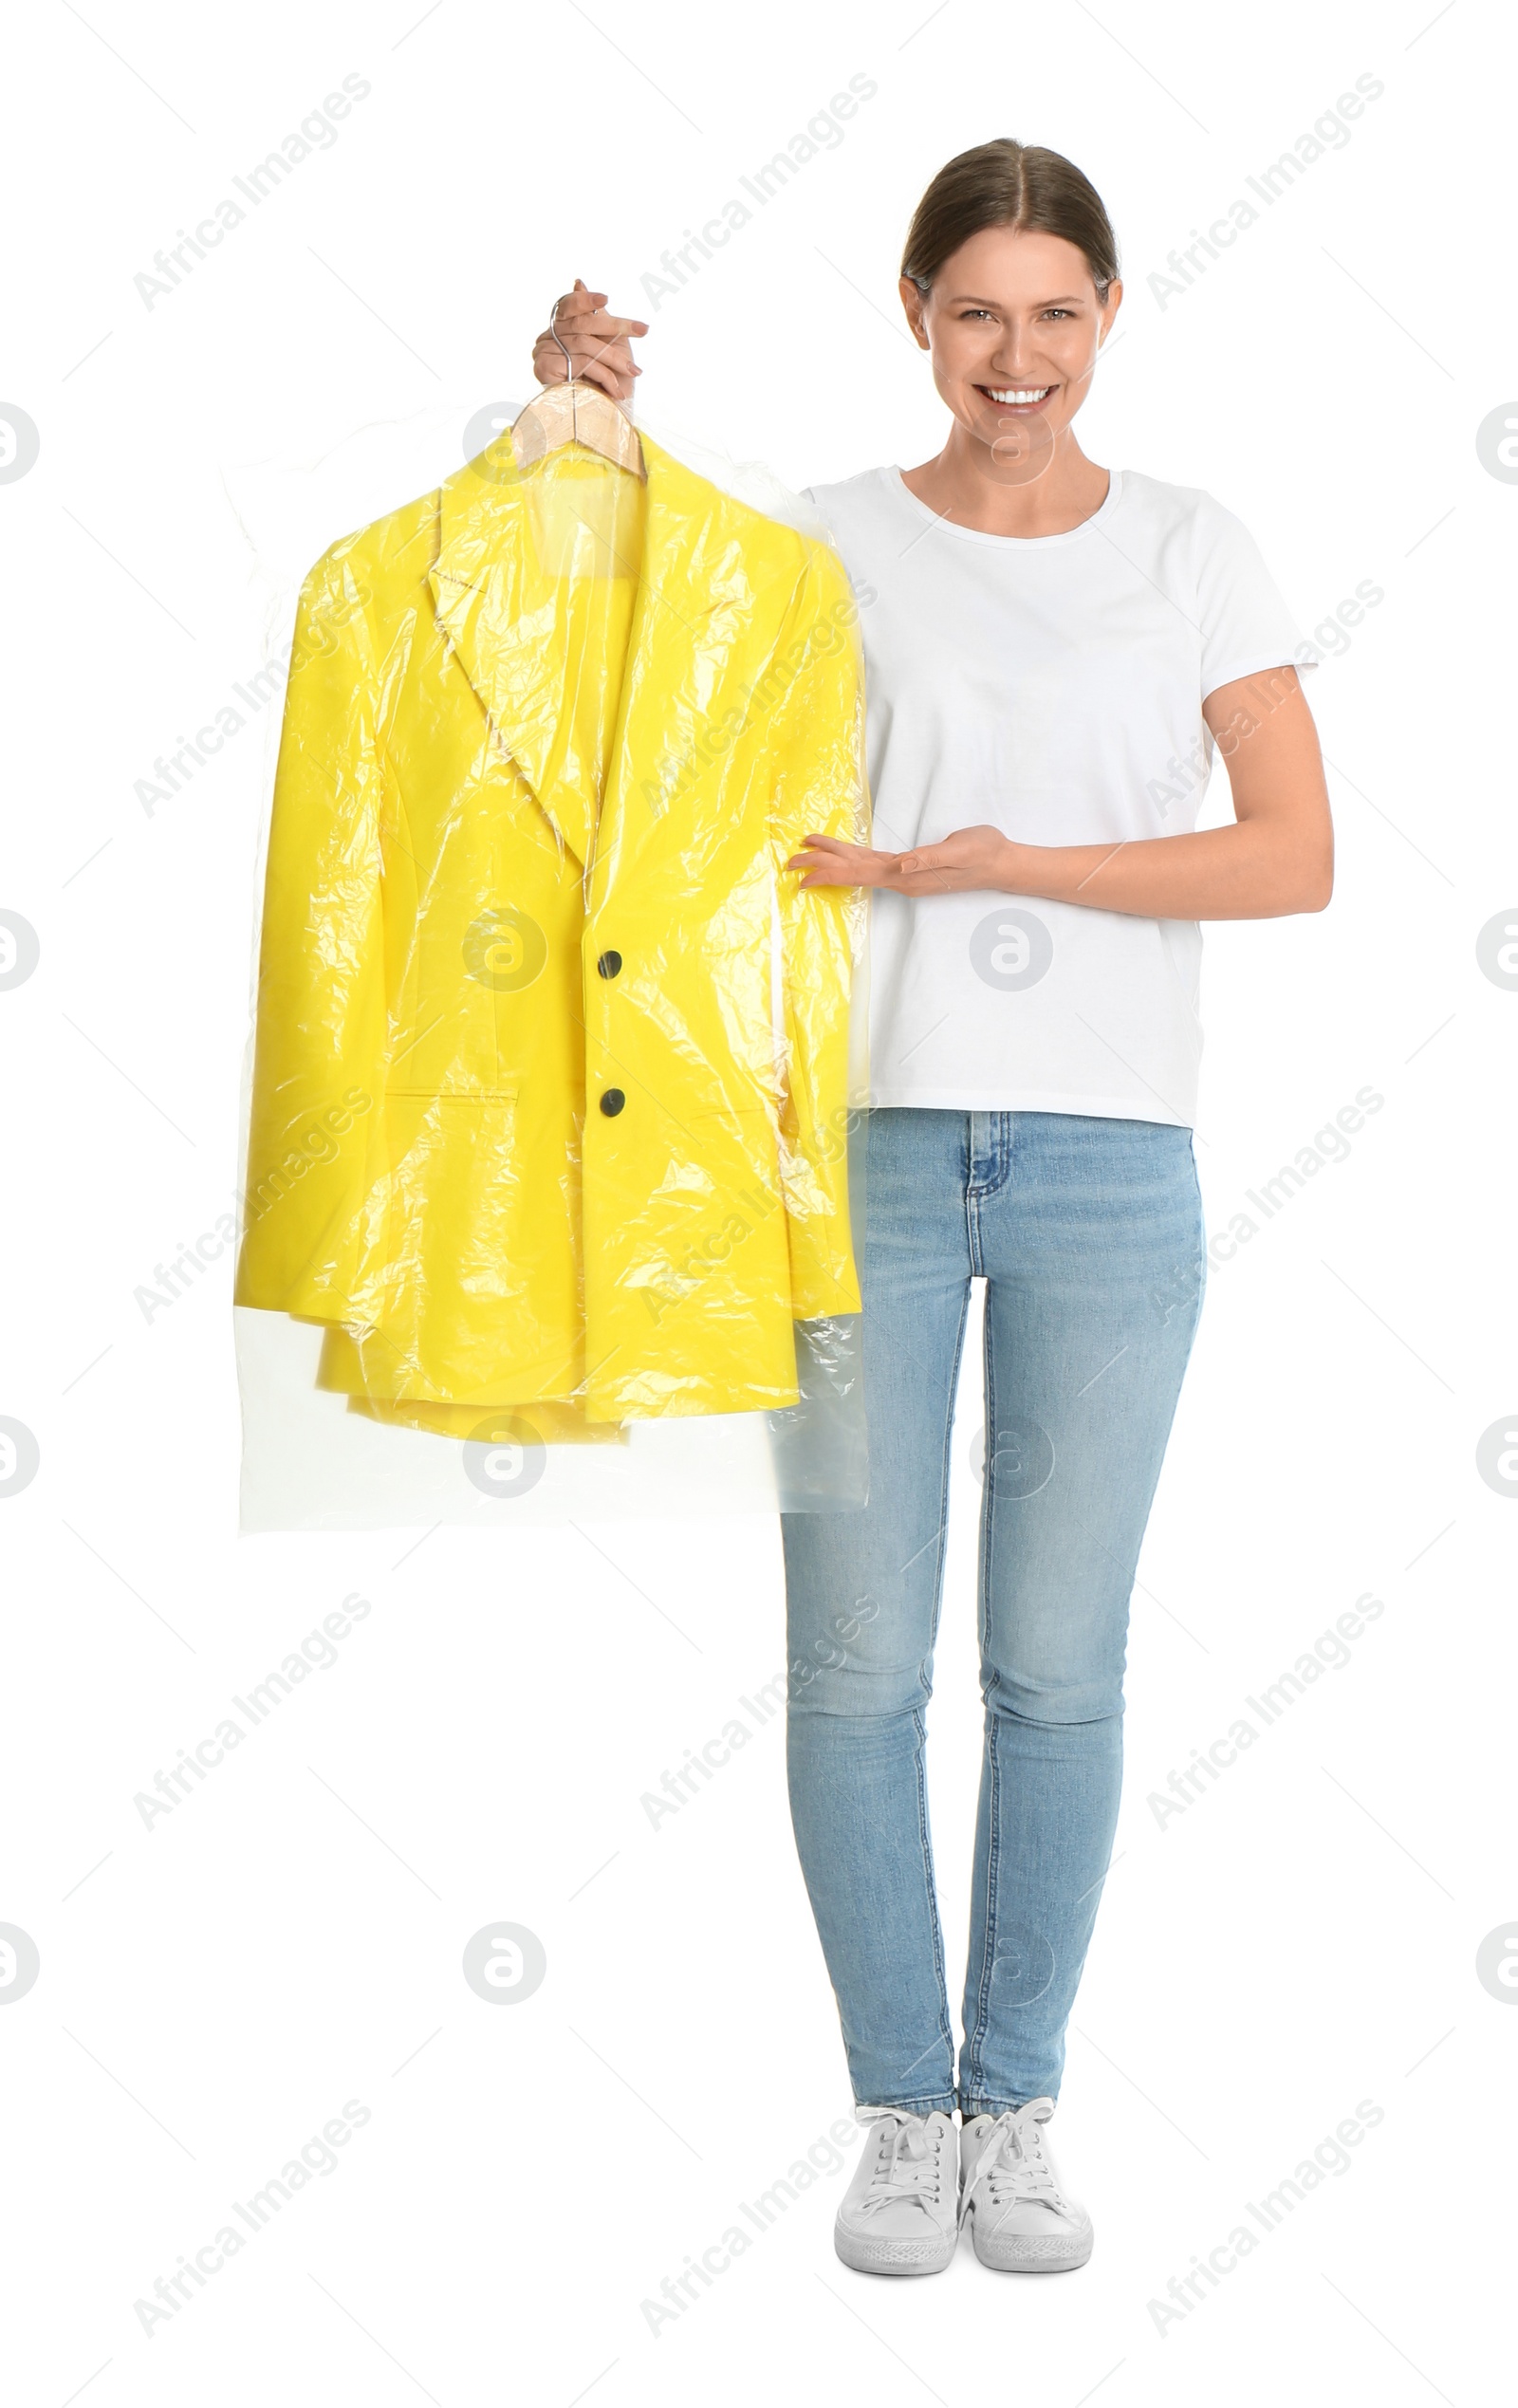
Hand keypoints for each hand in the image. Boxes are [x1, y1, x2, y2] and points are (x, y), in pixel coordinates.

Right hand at [531, 277, 647, 401]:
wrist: (605, 424)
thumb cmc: (610, 385)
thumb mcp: (610, 345)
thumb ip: (597, 316)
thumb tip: (578, 281)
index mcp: (559, 331)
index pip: (568, 306)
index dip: (585, 300)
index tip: (607, 299)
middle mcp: (546, 340)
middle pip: (581, 323)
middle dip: (616, 327)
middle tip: (643, 329)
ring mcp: (542, 355)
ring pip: (584, 344)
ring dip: (614, 358)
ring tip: (635, 370)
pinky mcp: (544, 371)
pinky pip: (580, 362)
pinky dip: (603, 374)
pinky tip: (616, 389)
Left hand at [788, 825, 1017, 894]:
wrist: (1002, 864)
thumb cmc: (984, 854)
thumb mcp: (959, 851)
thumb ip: (928, 859)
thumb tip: (900, 867)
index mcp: (906, 876)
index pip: (859, 873)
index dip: (829, 871)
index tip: (803, 871)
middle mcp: (901, 879)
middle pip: (852, 873)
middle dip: (820, 867)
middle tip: (789, 862)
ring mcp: (905, 877)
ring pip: (860, 869)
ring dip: (832, 863)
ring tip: (806, 856)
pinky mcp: (911, 870)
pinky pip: (873, 866)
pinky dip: (853, 860)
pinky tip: (843, 857)